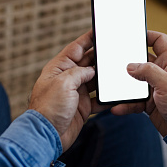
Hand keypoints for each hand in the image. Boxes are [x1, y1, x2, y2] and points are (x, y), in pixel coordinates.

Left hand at [28, 30, 105, 151]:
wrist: (46, 135)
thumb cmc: (48, 108)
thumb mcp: (63, 83)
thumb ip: (79, 72)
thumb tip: (92, 70)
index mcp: (59, 68)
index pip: (76, 48)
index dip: (88, 38)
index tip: (100, 31)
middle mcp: (68, 78)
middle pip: (88, 63)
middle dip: (101, 57)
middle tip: (116, 52)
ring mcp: (76, 93)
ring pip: (95, 80)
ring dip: (106, 78)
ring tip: (119, 71)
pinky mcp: (83, 107)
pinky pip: (98, 99)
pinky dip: (107, 98)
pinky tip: (115, 95)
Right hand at [111, 31, 166, 136]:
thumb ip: (148, 72)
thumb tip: (130, 66)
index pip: (160, 41)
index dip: (148, 35)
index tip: (133, 35)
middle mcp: (162, 73)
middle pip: (142, 61)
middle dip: (128, 62)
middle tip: (115, 60)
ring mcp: (155, 88)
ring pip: (134, 81)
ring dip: (124, 86)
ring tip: (112, 86)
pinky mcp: (149, 102)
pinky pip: (133, 100)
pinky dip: (125, 104)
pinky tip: (117, 107)